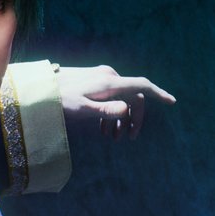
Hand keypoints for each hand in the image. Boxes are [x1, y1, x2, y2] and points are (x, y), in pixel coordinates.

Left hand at [56, 65, 175, 139]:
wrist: (42, 88)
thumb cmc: (60, 100)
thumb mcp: (82, 109)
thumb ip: (104, 111)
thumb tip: (125, 110)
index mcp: (110, 82)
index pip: (141, 86)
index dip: (158, 94)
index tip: (172, 102)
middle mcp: (110, 76)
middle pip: (133, 97)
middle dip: (134, 118)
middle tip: (129, 138)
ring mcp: (102, 78)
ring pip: (122, 98)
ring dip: (122, 119)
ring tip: (114, 139)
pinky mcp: (95, 82)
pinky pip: (112, 98)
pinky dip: (112, 114)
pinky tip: (104, 130)